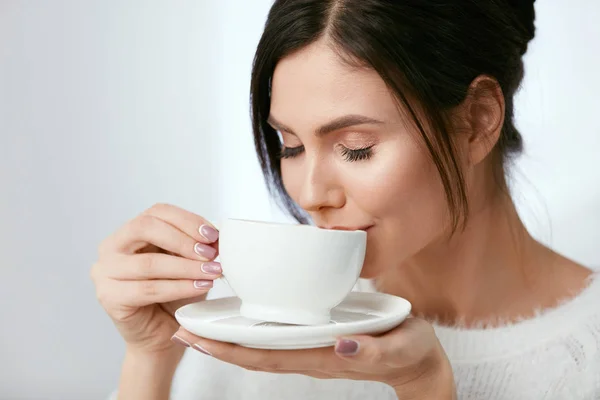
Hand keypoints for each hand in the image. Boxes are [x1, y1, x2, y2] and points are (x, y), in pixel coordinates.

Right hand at [91, 203, 221, 353]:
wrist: (162, 335)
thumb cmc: (173, 296)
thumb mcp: (187, 262)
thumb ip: (196, 245)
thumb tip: (216, 235)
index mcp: (130, 231)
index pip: (157, 212)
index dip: (188, 220)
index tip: (213, 235)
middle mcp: (111, 246)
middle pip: (145, 227)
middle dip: (184, 240)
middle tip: (211, 254)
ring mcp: (105, 272)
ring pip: (149, 262)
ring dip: (186, 267)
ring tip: (211, 272)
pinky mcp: (108, 297)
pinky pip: (148, 289)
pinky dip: (179, 287)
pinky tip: (200, 287)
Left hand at [173, 317, 455, 397]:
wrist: (417, 360)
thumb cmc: (408, 350)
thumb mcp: (397, 348)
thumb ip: (370, 350)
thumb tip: (339, 344)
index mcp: (321, 355)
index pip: (265, 354)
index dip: (228, 348)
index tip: (196, 337)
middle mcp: (308, 353)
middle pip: (252, 352)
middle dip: (215, 343)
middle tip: (179, 327)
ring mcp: (310, 347)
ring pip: (260, 345)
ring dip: (227, 336)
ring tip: (197, 322)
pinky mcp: (317, 337)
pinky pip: (276, 334)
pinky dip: (251, 327)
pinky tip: (239, 314)